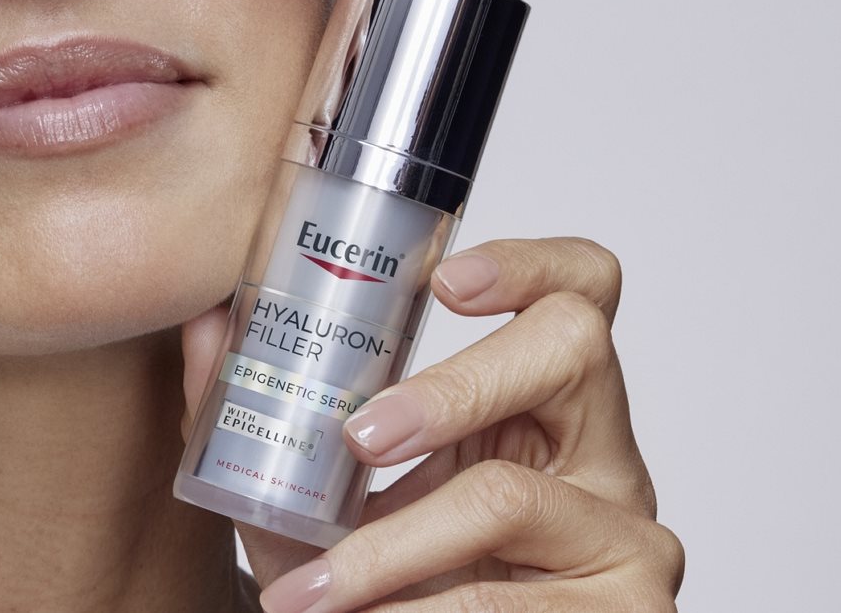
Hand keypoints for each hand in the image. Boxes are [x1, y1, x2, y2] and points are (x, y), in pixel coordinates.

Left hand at [181, 237, 684, 611]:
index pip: (578, 291)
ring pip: (510, 493)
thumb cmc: (382, 587)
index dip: (526, 261)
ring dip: (391, 545)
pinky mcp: (633, 609)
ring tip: (311, 592)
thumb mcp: (316, 504)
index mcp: (542, 405)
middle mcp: (604, 454)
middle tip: (358, 436)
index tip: (442, 281)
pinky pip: (509, 600)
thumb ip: (265, 420)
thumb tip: (206, 329)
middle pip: (574, 348)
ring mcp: (630, 532)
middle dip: (451, 385)